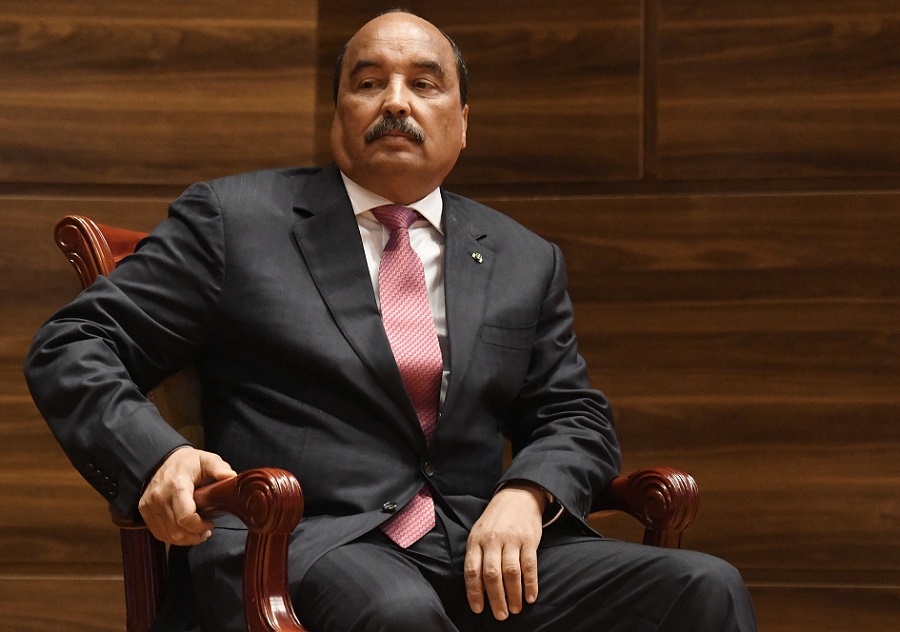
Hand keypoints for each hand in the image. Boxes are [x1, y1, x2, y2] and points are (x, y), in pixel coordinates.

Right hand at [138, 446, 235, 544]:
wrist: (162, 460)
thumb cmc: (188, 462)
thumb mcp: (207, 460)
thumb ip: (220, 468)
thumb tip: (232, 477)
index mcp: (177, 486)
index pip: (186, 518)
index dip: (200, 526)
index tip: (211, 523)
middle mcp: (159, 498)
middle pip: (177, 531)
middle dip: (195, 535)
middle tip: (206, 529)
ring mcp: (149, 506)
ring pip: (167, 536)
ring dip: (185, 539)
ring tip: (197, 531)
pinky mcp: (145, 511)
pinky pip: (159, 533)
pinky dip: (173, 536)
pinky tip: (184, 530)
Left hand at [464, 481, 546, 619]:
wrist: (517, 496)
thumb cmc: (495, 521)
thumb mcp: (479, 533)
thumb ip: (477, 557)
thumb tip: (478, 590)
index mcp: (476, 540)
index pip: (472, 570)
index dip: (474, 592)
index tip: (478, 609)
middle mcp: (492, 540)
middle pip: (492, 574)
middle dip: (496, 598)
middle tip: (500, 615)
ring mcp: (511, 539)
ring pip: (511, 572)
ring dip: (513, 594)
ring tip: (515, 609)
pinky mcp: (529, 540)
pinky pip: (529, 565)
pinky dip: (530, 584)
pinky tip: (531, 597)